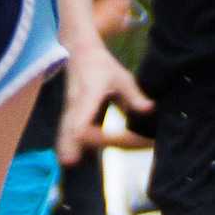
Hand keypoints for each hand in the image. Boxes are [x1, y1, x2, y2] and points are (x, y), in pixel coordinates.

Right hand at [58, 40, 150, 164]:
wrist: (80, 52)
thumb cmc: (102, 65)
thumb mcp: (121, 77)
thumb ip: (134, 95)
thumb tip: (149, 109)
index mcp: (89, 93)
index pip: (83, 113)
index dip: (84, 128)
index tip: (92, 140)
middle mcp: (76, 102)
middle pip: (70, 125)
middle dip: (70, 142)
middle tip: (69, 161)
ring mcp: (69, 108)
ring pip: (65, 129)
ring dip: (66, 145)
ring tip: (67, 162)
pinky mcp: (68, 114)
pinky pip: (65, 130)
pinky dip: (66, 142)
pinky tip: (67, 158)